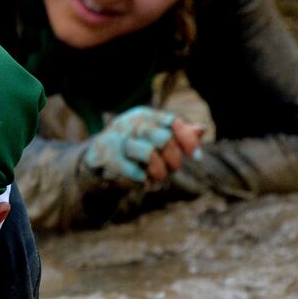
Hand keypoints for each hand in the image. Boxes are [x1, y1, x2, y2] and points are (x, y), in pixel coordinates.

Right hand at [83, 107, 203, 183]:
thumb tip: (201, 130)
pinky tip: (144, 183)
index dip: (188, 141)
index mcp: (145, 115)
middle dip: (174, 160)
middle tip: (172, 171)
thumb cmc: (133, 148)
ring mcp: (117, 139)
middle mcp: (130, 123)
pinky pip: (135, 172)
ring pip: (149, 154)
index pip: (173, 122)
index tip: (197, 159)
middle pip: (163, 139)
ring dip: (159, 172)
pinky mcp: (106, 158)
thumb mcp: (155, 137)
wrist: (96, 160)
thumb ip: (179, 134)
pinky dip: (144, 182)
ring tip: (157, 179)